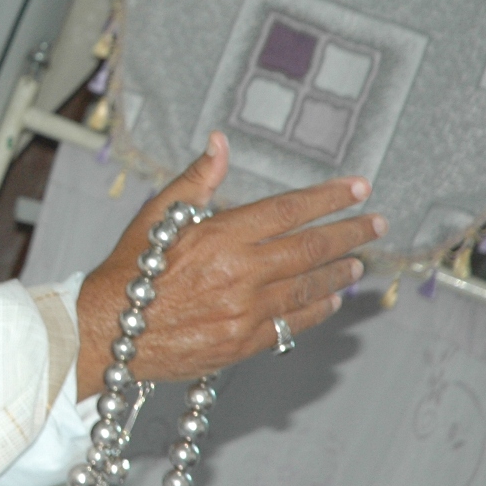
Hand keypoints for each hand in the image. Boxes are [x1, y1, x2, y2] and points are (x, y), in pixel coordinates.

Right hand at [75, 131, 382, 397]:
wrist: (109, 332)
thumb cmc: (129, 270)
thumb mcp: (156, 214)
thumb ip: (196, 179)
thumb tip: (220, 142)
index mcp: (219, 236)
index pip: (288, 210)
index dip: (328, 198)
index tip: (358, 188)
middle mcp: (239, 274)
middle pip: (310, 249)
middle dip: (349, 233)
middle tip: (376, 224)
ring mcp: (244, 312)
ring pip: (307, 287)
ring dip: (339, 272)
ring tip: (359, 262)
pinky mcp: (242, 343)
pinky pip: (292, 325)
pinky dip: (316, 309)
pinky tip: (330, 300)